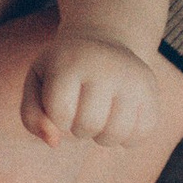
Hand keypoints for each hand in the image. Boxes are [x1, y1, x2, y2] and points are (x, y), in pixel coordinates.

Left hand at [22, 28, 161, 147]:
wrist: (103, 40)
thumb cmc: (63, 68)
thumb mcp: (37, 82)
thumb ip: (31, 116)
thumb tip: (54, 143)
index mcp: (71, 61)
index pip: (60, 114)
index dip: (57, 118)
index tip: (60, 102)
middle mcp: (106, 67)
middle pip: (88, 126)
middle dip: (78, 128)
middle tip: (80, 110)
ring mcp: (133, 79)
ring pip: (116, 135)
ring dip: (101, 136)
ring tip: (98, 117)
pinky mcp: (151, 91)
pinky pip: (141, 134)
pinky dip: (126, 137)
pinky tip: (117, 119)